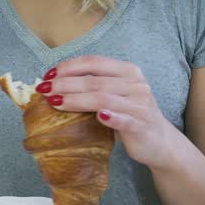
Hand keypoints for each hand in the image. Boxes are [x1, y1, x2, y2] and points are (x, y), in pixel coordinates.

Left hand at [38, 55, 177, 168]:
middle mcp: (136, 84)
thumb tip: (56, 83)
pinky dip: (110, 117)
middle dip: (66, 84)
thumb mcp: (116, 95)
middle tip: (44, 89)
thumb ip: (95, 86)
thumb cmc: (131, 115)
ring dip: (76, 100)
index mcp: (129, 71)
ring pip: (103, 98)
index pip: (94, 62)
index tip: (48, 75)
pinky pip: (124, 119)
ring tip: (54, 103)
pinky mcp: (141, 125)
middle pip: (95, 81)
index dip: (69, 67)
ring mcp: (140, 105)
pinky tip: (97, 117)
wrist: (160, 142)